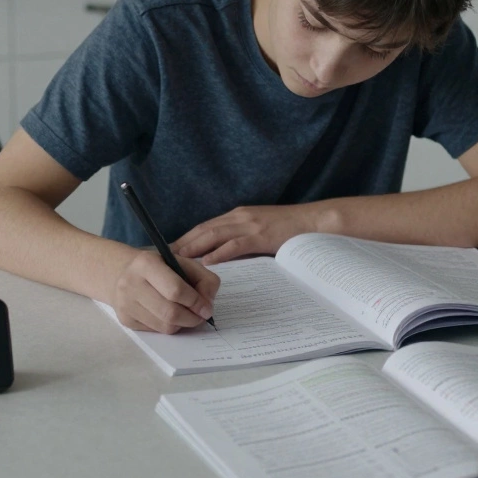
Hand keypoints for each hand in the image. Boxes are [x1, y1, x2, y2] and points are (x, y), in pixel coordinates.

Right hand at [110, 250, 218, 333]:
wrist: (120, 273)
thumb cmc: (159, 267)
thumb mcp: (182, 262)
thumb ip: (203, 279)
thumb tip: (207, 306)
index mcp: (146, 263)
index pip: (175, 290)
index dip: (196, 302)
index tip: (207, 308)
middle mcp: (131, 284)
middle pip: (170, 313)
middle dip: (192, 318)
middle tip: (201, 316)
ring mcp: (126, 304)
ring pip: (164, 326)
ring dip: (182, 324)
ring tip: (187, 315)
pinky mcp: (125, 320)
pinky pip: (156, 331)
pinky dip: (169, 326)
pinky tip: (170, 316)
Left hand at [173, 204, 324, 264]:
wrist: (314, 221)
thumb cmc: (288, 229)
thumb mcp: (259, 230)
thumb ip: (240, 240)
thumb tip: (220, 258)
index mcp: (237, 215)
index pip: (205, 227)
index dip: (185, 238)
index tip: (169, 249)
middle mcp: (239, 217)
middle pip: (203, 229)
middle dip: (182, 243)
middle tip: (164, 256)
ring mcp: (250, 225)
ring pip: (214, 235)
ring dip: (193, 247)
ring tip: (177, 259)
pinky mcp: (261, 236)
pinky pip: (235, 245)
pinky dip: (219, 253)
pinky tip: (207, 262)